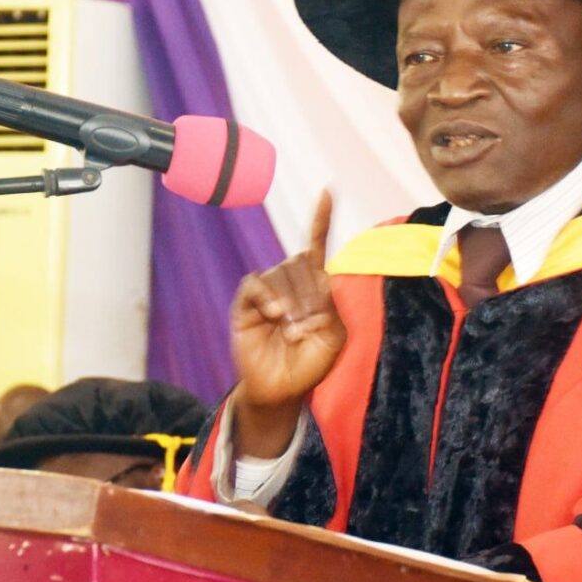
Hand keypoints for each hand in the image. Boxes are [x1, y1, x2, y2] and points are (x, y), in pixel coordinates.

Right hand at [229, 190, 345, 455]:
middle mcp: (291, 283)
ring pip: (280, 273)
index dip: (321, 219)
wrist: (282, 389)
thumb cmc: (310, 364)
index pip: (318, 246)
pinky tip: (275, 316)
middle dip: (309, 293)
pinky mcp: (247, 303)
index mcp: (315, 287)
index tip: (327, 191)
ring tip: (292, 329)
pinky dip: (267, 297)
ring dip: (291, 301)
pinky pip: (255, 285)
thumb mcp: (334, 336)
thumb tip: (320, 276)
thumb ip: (332, 304)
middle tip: (308, 325)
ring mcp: (268, 292)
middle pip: (300, 262)